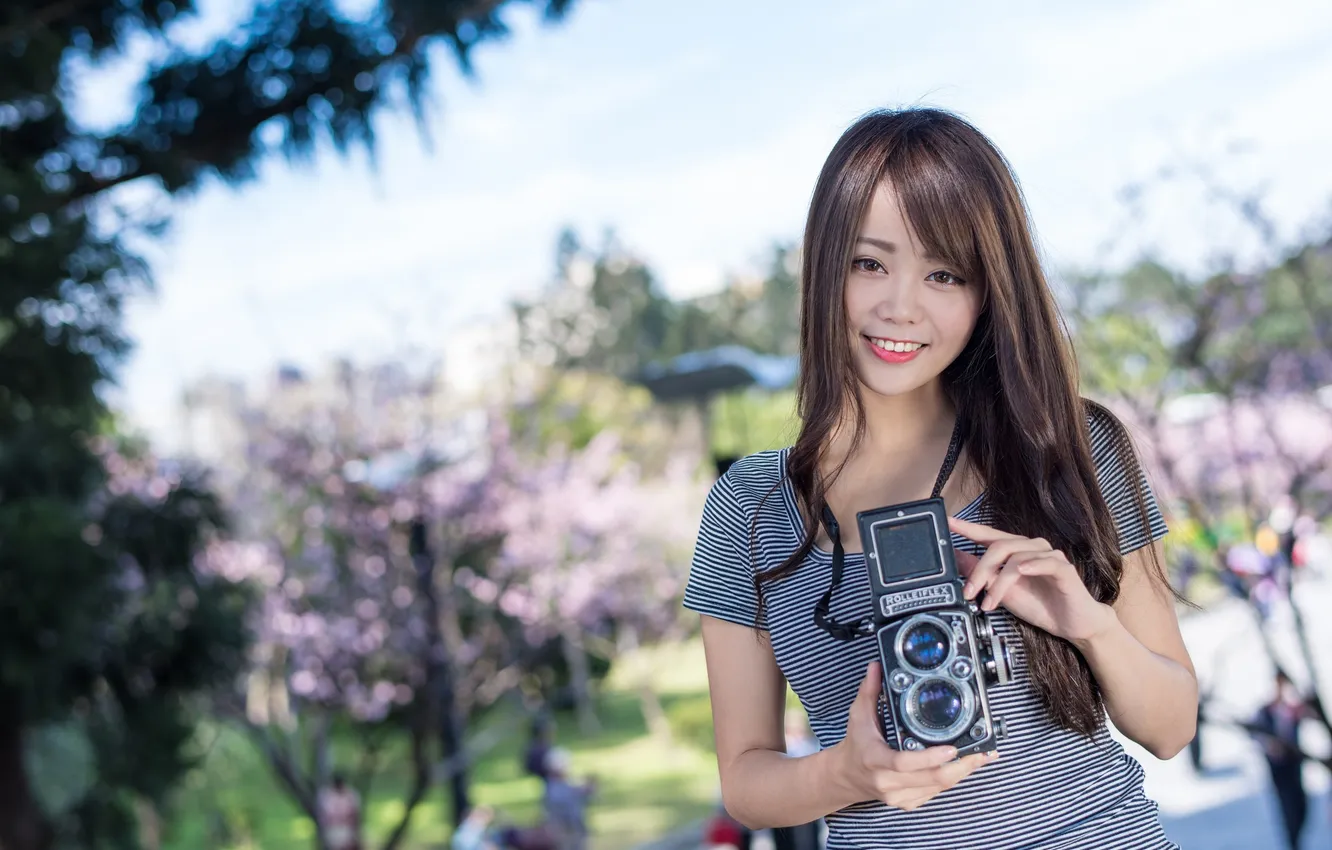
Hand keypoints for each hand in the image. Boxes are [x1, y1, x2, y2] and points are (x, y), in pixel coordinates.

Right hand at [832, 662, 996, 810]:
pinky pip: (935, 792)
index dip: (930, 758)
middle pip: (931, 778)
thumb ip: (869, 691)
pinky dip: (953, 779)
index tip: (951, 748)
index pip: (903, 763)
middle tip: (981, 752)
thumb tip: (876, 667)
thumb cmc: (856, 745)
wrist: (848, 776)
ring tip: (981, 757)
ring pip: (938, 787)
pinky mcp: (908, 802)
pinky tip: (965, 768)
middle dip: (961, 766)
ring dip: (963, 773)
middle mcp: (888, 781)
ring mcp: (899, 795)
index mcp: (876, 759)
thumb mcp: (858, 716)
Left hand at [947, 516, 1115, 643]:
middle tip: (969, 591)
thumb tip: (955, 559)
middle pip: (999, 546)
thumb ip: (982, 574)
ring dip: (1000, 582)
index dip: (968, 528)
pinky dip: (1033, 566)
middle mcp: (1031, 547)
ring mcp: (1049, 555)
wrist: (1072, 625)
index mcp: (1015, 550)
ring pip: (1017, 558)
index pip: (988, 535)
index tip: (948, 522)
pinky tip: (1022, 571)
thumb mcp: (1002, 592)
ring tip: (990, 602)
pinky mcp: (1064, 568)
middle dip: (980, 570)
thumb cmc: (1040, 605)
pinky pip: (1047, 561)